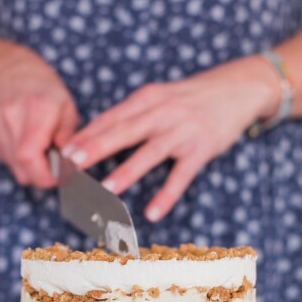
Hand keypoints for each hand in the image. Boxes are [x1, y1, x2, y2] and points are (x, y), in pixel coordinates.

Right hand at [0, 48, 78, 187]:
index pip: (30, 156)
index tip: (59, 176)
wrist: (9, 71)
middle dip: (39, 175)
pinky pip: (4, 157)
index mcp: (37, 108)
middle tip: (52, 169)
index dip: (44, 175)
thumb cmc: (45, 90)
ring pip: (12, 164)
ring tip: (40, 150)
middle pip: (21, 165)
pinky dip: (16, 159)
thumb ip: (69, 136)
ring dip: (28, 167)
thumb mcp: (67, 107)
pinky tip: (24, 143)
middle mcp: (12, 115)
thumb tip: (69, 163)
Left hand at [63, 57, 279, 220]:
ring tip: (105, 189)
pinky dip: (167, 195)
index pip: (111, 117)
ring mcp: (183, 131)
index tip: (63, 150)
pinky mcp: (202, 149)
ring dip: (127, 171)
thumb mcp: (159, 97)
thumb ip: (131, 114)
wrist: (238, 88)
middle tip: (72, 164)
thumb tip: (94, 135)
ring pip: (150, 153)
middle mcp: (163, 112)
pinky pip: (182, 175)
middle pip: (124, 131)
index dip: (87, 134)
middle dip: (96, 148)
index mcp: (147, 98)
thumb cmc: (190, 98)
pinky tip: (153, 212)